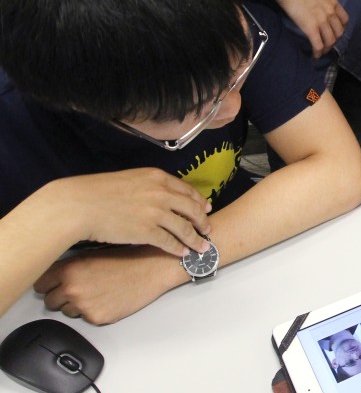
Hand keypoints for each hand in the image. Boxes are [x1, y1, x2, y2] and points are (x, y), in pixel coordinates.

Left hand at [34, 246, 181, 324]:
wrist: (153, 268)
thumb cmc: (128, 258)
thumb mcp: (93, 254)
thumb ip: (70, 267)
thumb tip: (55, 277)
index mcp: (69, 269)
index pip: (40, 285)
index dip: (49, 284)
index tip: (54, 284)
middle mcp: (72, 288)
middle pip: (50, 301)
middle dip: (61, 296)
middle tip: (80, 288)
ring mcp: (84, 305)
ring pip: (66, 312)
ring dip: (77, 305)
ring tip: (98, 292)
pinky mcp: (97, 318)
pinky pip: (85, 319)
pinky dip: (94, 312)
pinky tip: (107, 298)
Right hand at [52, 169, 211, 256]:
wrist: (80, 205)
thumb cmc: (97, 192)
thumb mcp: (129, 179)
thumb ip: (148, 186)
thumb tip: (156, 196)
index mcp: (157, 177)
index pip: (186, 190)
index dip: (199, 201)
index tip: (206, 208)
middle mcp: (161, 193)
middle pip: (192, 209)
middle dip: (203, 221)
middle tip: (208, 229)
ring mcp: (155, 212)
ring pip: (184, 228)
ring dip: (195, 239)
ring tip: (202, 247)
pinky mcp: (147, 231)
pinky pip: (169, 242)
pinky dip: (179, 249)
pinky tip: (183, 253)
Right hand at [275, 0, 348, 57]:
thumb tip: (318, 3)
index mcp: (333, 2)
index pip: (344, 20)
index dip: (341, 29)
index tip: (335, 32)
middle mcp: (331, 13)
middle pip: (338, 33)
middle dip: (334, 41)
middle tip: (327, 44)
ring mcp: (322, 21)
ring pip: (329, 41)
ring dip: (326, 49)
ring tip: (320, 52)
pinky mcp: (311, 28)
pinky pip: (318, 45)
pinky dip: (317, 52)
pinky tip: (314, 56)